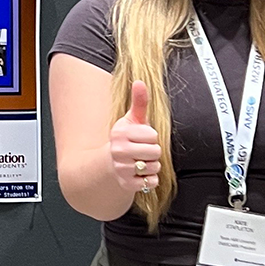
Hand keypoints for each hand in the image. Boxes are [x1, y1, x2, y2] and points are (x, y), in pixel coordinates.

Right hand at [110, 79, 160, 196]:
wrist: (109, 163)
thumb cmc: (126, 139)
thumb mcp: (132, 120)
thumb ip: (139, 101)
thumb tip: (140, 81)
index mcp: (120, 134)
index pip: (153, 136)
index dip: (152, 137)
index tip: (142, 138)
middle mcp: (118, 151)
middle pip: (155, 152)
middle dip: (153, 152)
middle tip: (143, 152)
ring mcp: (121, 169)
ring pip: (154, 167)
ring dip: (152, 166)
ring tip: (141, 162)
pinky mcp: (126, 184)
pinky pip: (150, 182)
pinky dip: (149, 179)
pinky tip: (140, 174)